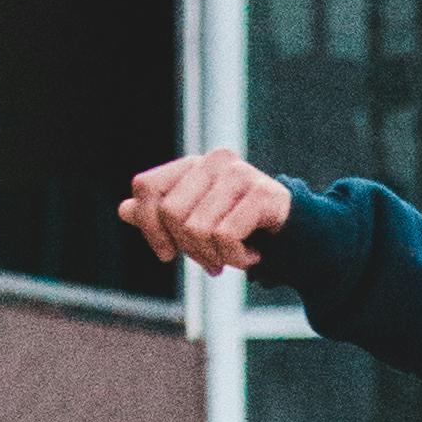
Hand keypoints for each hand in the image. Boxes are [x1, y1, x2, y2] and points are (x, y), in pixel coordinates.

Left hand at [122, 148, 292, 275]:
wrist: (297, 238)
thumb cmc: (243, 232)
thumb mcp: (196, 226)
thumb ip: (160, 217)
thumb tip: (124, 209)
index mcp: (192, 165)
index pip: (145, 187)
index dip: (149, 227)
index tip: (168, 253)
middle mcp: (213, 161)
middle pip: (170, 213)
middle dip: (189, 249)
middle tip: (211, 260)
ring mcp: (239, 174)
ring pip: (197, 228)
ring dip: (215, 258)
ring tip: (233, 258)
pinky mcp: (262, 193)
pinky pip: (225, 236)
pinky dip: (237, 259)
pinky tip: (253, 255)